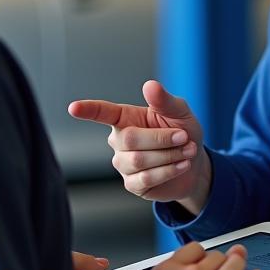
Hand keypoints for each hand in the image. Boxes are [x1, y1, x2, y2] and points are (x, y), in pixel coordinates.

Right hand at [68, 80, 211, 213]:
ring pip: (138, 160)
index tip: (73, 108)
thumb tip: (149, 85)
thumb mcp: (180, 112)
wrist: (196, 163)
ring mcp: (123, 163)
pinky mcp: (132, 184)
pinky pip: (145, 178)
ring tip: (187, 150)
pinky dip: (168, 170)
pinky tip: (181, 165)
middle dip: (162, 138)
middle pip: (130, 139)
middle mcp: (119, 140)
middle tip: (184, 136)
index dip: (88, 110)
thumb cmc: (184, 132)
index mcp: (126, 118)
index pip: (103, 113)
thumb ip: (164, 100)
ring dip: (169, 155)